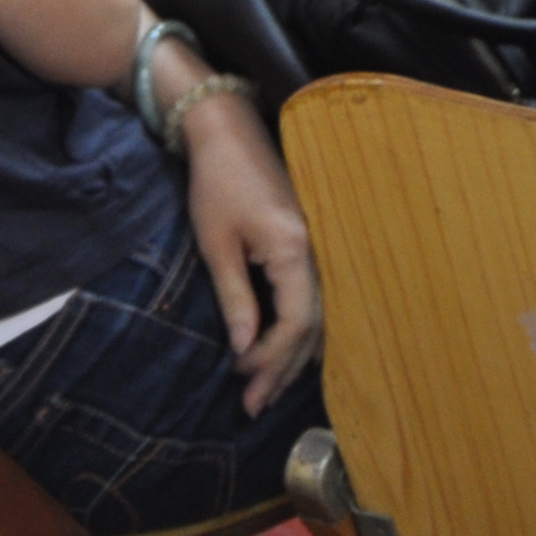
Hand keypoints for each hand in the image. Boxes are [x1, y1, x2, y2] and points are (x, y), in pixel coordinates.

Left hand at [177, 92, 321, 414]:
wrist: (228, 130)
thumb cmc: (216, 184)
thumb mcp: (217, 245)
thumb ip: (235, 298)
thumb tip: (244, 347)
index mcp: (294, 250)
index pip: (295, 321)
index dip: (269, 357)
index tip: (239, 375)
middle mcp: (316, 250)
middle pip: (311, 324)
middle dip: (282, 368)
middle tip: (254, 405)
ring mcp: (317, 244)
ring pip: (318, 313)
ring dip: (293, 354)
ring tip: (268, 389)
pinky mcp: (309, 240)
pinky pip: (315, 296)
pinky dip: (301, 329)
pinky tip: (288, 349)